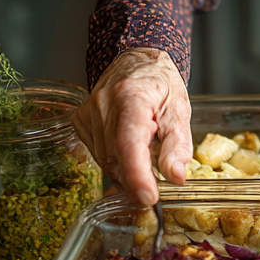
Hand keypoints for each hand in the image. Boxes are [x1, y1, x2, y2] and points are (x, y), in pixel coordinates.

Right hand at [73, 47, 191, 206]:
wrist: (136, 61)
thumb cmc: (160, 83)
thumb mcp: (179, 109)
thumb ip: (178, 144)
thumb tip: (176, 177)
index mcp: (132, 97)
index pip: (129, 143)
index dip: (138, 176)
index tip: (150, 198)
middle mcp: (103, 105)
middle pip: (116, 157)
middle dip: (137, 177)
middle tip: (155, 184)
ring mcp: (87, 114)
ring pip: (105, 160)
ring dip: (126, 169)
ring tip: (144, 153)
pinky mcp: (80, 122)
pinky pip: (97, 153)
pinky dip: (115, 160)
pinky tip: (128, 149)